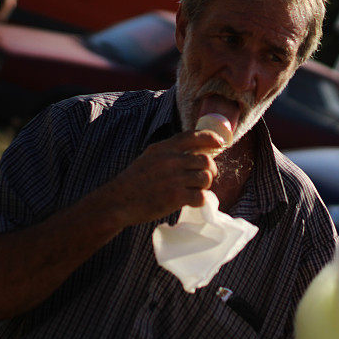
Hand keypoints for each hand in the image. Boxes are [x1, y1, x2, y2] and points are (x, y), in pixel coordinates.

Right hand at [99, 130, 224, 226]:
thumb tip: (194, 152)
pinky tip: (192, 202)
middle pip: (205, 160)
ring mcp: (174, 178)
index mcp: (164, 148)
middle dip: (211, 169)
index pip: (193, 136)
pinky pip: (200, 196)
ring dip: (205, 185)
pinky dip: (200, 200)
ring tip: (196, 190)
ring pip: (205, 178)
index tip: (220, 143)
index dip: (210, 138)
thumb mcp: (149, 157)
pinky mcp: (176, 197)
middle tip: (206, 177)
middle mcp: (171, 160)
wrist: (118, 201)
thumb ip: (169, 152)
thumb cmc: (134, 181)